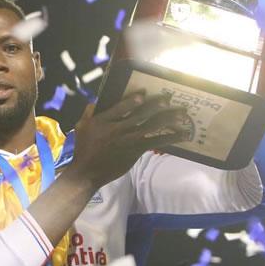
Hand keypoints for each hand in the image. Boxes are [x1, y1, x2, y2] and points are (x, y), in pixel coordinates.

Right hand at [66, 91, 190, 188]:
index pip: (121, 106)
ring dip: (169, 119)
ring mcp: (129, 140)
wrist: (88, 172)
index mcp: (104, 120)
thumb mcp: (81, 127)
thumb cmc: (84, 149)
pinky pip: (156, 142)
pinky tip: (183, 135)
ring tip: (183, 114)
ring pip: (152, 126)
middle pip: (141, 114)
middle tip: (170, 98)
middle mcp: (119, 128)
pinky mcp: (136, 150)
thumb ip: (89, 112)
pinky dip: (170, 137)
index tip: (145, 93)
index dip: (133, 99)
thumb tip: (95, 102)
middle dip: (157, 105)